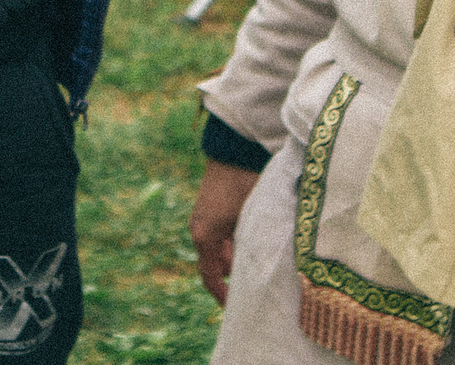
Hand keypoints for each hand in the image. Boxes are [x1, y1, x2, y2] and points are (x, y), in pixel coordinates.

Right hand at [191, 160, 260, 304]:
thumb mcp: (249, 219)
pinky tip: (247, 239)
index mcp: (204, 236)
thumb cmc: (244, 185)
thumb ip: (249, 246)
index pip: (209, 275)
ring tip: (252, 258)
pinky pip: (216, 234)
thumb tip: (256, 271)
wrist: (234, 150)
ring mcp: (202, 217)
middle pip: (212, 263)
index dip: (220, 293)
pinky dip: (229, 243)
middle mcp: (198, 229)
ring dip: (231, 257)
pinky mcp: (208, 207)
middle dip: (230, 273)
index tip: (233, 305)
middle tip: (251, 280)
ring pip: (215, 248)